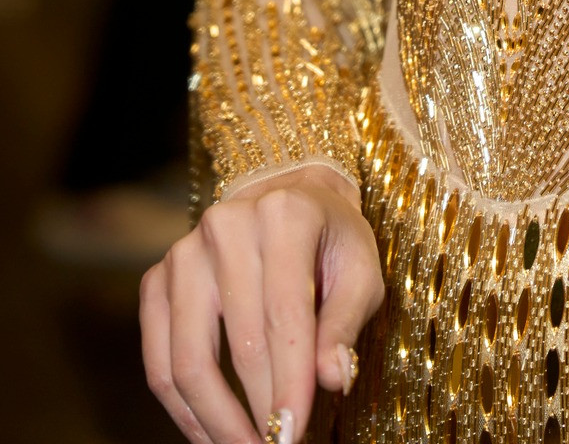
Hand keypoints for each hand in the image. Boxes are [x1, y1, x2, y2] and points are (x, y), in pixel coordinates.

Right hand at [140, 163, 383, 443]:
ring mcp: (183, 253)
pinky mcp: (156, 280)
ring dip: (217, 422)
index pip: (285, 315)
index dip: (290, 383)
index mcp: (284, 215)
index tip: (293, 435)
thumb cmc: (331, 243)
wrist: (288, 201)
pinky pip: (158, 361)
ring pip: (188, 361)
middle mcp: (226, 226)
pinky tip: (211, 434)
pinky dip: (183, 409)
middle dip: (261, 409)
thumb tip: (332, 380)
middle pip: (240, 343)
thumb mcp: (359, 272)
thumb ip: (346, 325)